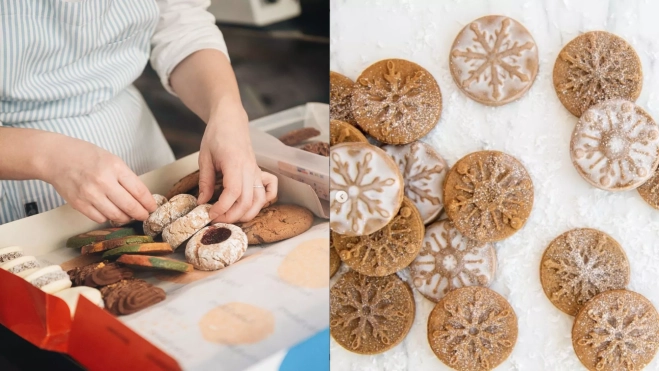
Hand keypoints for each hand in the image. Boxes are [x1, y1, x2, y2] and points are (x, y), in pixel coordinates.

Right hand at [41, 137, 156, 223]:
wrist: (56, 157)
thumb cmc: (86, 156)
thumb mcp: (112, 160)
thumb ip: (126, 177)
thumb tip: (141, 197)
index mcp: (115, 167)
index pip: (139, 191)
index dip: (148, 203)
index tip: (152, 208)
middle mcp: (103, 181)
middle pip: (130, 206)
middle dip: (141, 214)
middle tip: (144, 216)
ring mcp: (90, 194)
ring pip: (116, 216)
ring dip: (125, 218)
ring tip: (128, 215)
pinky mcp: (79, 204)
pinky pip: (100, 218)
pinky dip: (107, 217)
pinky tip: (109, 211)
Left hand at [198, 103, 277, 222]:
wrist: (230, 120)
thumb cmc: (216, 135)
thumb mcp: (205, 157)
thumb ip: (205, 181)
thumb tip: (203, 202)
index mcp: (235, 163)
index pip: (233, 193)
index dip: (222, 208)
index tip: (210, 214)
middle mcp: (250, 169)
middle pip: (247, 201)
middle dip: (232, 216)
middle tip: (216, 219)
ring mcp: (257, 171)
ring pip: (259, 200)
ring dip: (246, 214)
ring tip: (230, 217)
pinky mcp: (259, 172)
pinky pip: (268, 191)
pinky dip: (263, 202)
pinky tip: (251, 206)